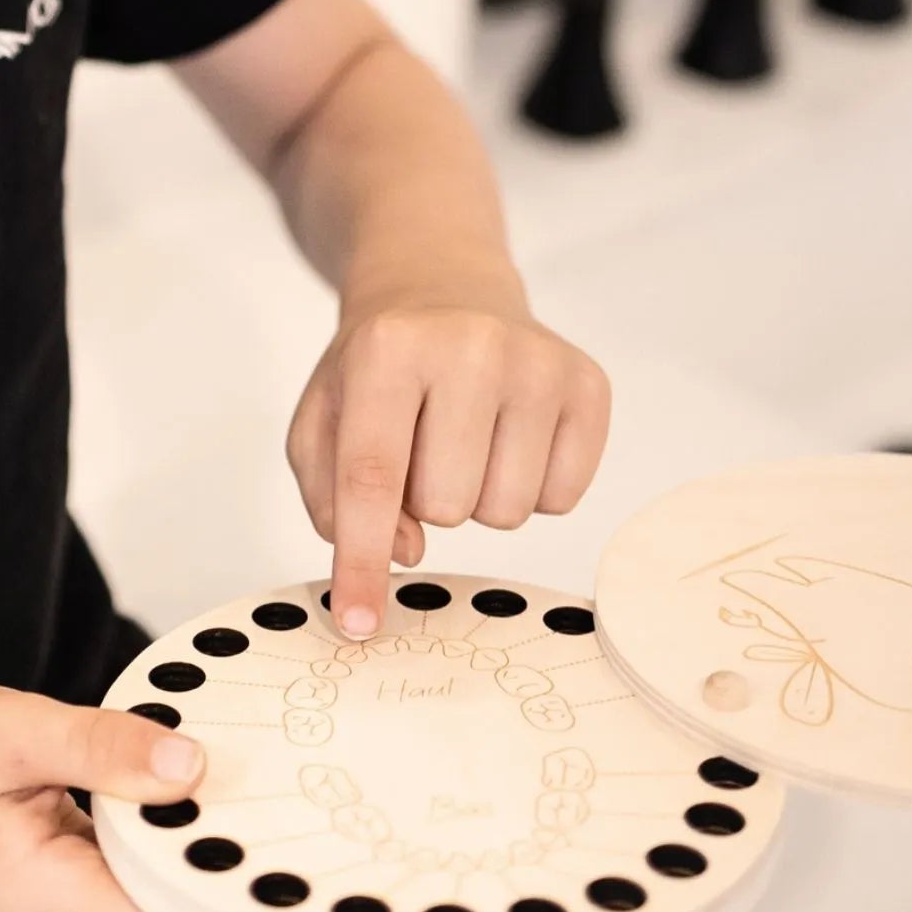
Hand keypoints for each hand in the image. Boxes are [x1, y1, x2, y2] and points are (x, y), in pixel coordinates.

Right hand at [0, 684, 208, 911]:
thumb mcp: (14, 729)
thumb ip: (104, 746)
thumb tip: (188, 762)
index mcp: (44, 908)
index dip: (219, 869)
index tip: (251, 809)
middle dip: (198, 844)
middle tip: (214, 767)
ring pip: (157, 906)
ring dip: (168, 845)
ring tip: (160, 777)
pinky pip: (130, 899)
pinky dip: (141, 852)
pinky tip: (132, 804)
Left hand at [285, 267, 609, 640]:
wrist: (443, 287)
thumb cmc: (380, 365)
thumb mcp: (322, 416)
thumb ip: (333, 496)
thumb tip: (404, 550)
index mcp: (388, 349)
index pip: (372, 477)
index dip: (362, 561)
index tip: (358, 624)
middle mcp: (470, 345)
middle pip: (446, 508)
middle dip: (425, 500)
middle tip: (422, 443)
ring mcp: (538, 361)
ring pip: (507, 512)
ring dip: (477, 495)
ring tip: (463, 435)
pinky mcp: (588, 382)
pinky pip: (563, 499)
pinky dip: (530, 486)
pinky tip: (508, 434)